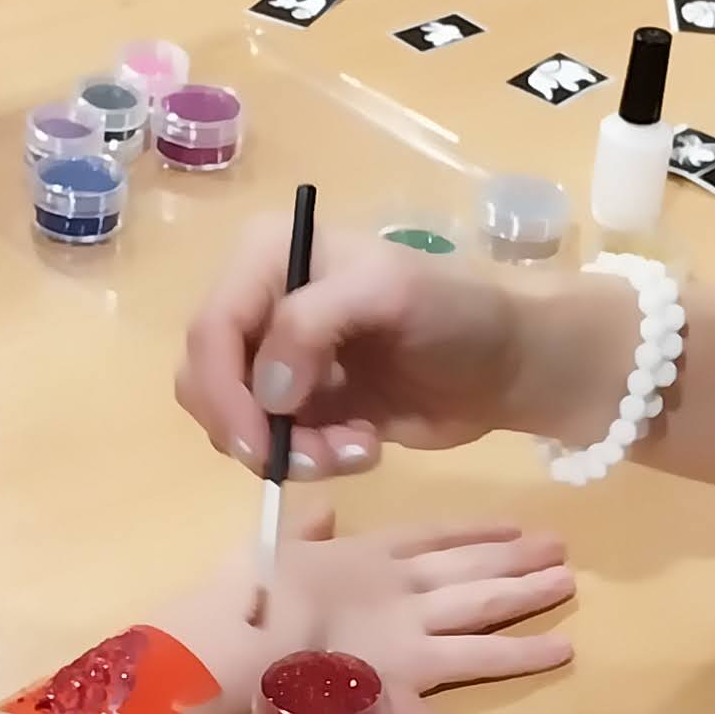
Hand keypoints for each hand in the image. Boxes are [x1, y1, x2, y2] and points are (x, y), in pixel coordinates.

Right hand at [178, 212, 636, 478]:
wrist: (509, 363)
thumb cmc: (457, 310)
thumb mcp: (390, 292)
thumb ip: (314, 323)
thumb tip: (267, 390)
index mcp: (267, 254)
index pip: (211, 327)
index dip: (224, 390)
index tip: (262, 443)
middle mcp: (259, 301)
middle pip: (205, 378)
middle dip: (255, 429)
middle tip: (317, 457)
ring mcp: (275, 357)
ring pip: (234, 421)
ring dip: (291, 450)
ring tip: (357, 448)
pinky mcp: (298, 406)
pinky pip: (273, 445)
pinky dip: (312, 459)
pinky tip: (364, 448)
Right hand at [215, 505, 574, 698]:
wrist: (235, 641)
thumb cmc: (237, 600)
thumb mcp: (265, 551)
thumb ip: (301, 533)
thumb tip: (321, 510)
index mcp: (357, 551)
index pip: (427, 534)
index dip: (469, 531)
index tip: (507, 526)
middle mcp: (396, 579)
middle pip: (467, 564)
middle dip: (513, 555)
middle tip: (557, 544)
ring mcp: (412, 619)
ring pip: (485, 601)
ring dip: (528, 588)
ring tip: (568, 577)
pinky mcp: (419, 664)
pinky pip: (484, 656)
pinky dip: (526, 651)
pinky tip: (563, 647)